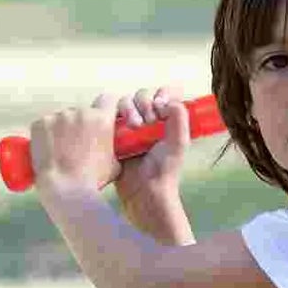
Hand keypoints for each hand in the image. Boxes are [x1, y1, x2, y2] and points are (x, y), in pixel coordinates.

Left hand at [29, 94, 119, 194]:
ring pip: (64, 118)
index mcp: (101, 119)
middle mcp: (79, 112)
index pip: (108, 99)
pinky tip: (51, 149)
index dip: (108, 107)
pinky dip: (49, 133)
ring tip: (64, 150)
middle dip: (84, 123)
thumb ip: (114, 146)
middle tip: (82, 143)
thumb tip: (113, 143)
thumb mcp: (115, 163)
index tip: (106, 116)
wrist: (65, 188)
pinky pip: (46, 124)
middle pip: (83, 111)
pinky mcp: (39, 123)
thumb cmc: (93, 179)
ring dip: (66, 129)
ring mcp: (57, 116)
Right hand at [113, 86, 190, 237]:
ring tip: (135, 126)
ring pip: (124, 102)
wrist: (144, 191)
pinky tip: (121, 128)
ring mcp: (129, 127)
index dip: (160, 95)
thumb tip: (167, 99)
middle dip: (144, 102)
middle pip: (141, 96)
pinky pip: (108, 115)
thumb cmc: (165, 170)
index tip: (161, 107)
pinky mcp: (112, 134)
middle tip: (150, 121)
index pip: (161, 95)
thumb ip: (179, 117)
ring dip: (129, 109)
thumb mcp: (179, 142)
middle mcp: (148, 122)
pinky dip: (114, 116)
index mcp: (166, 122)